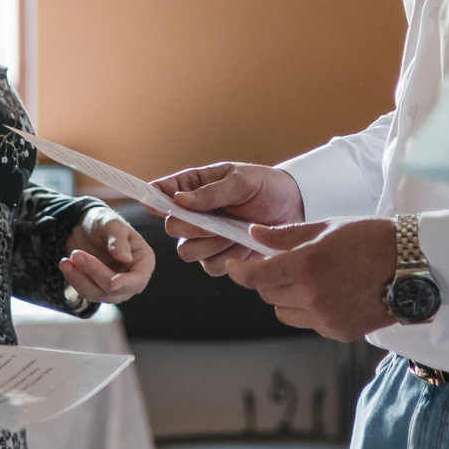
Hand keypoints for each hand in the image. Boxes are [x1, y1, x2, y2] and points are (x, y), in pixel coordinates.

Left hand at [58, 208, 154, 303]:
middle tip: (76, 254)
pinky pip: (86, 292)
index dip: (127, 283)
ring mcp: (115, 286)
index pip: (139, 279)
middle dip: (95, 273)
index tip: (112, 283)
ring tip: (66, 261)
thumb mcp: (112, 224)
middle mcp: (132, 277)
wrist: (87, 227)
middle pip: (116, 289)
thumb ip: (118, 239)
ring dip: (80, 279)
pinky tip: (66, 264)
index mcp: (143, 260)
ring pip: (99, 294)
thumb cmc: (105, 222)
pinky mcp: (98, 289)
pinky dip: (75, 280)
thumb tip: (125, 258)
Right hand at [152, 161, 303, 274]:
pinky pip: (210, 267)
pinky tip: (242, 245)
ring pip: (188, 252)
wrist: (293, 207)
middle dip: (191, 228)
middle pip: (171, 229)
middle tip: (214, 223)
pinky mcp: (220, 257)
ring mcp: (205, 238)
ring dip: (211, 245)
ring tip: (233, 232)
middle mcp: (193, 214)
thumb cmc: (265, 186)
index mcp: (192, 187)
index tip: (160, 204)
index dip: (155, 200)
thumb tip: (179, 200)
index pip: (161, 193)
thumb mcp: (241, 181)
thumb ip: (211, 192)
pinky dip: (227, 259)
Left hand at [223, 216, 398, 340]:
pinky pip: (310, 323)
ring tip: (311, 279)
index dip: (239, 272)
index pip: (255, 277)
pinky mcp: (340, 333)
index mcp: (305, 266)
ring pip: (286, 312)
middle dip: (269, 279)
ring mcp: (326, 318)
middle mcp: (312, 297)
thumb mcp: (326, 228)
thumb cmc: (372, 238)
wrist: (414, 264)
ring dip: (288, 297)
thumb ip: (285, 236)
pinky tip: (332, 292)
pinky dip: (311, 310)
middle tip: (284, 264)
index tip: (234, 266)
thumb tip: (254, 235)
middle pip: (268, 295)